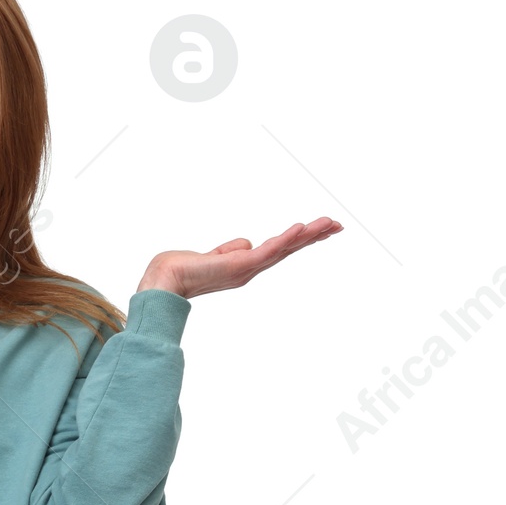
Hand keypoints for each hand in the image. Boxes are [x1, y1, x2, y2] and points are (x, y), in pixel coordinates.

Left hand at [137, 217, 341, 298]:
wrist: (167, 279)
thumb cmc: (186, 267)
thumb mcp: (216, 254)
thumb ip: (233, 249)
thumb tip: (247, 242)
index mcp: (248, 264)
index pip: (281, 248)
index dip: (301, 238)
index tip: (322, 228)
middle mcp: (252, 268)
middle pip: (289, 248)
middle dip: (314, 236)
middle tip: (338, 225)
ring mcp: (247, 268)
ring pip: (284, 248)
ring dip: (308, 235)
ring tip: (329, 224)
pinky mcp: (240, 265)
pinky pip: (268, 250)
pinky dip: (284, 239)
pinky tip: (300, 228)